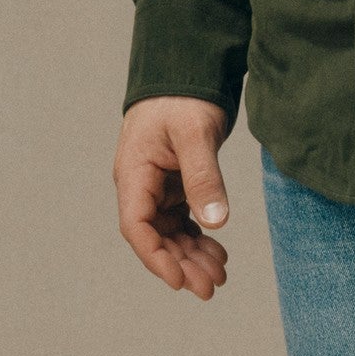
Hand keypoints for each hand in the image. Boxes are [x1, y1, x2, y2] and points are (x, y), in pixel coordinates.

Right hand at [114, 96, 232, 299]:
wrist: (188, 67)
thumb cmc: (183, 95)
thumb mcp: (195, 134)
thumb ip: (203, 177)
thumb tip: (215, 222)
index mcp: (134, 173)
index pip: (137, 226)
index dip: (156, 258)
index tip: (180, 280)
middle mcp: (141, 184)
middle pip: (156, 236)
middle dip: (182, 264)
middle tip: (211, 287)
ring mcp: (158, 185)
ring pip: (171, 232)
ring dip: (192, 255)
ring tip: (219, 274)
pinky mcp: (175, 182)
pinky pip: (183, 219)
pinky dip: (199, 237)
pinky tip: (218, 252)